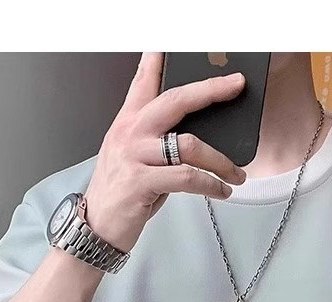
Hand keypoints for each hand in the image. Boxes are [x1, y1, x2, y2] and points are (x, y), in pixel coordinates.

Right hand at [84, 52, 247, 254]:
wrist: (96, 227)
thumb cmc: (119, 196)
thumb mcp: (133, 160)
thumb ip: (157, 144)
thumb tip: (194, 141)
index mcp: (127, 124)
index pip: (144, 81)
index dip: (159, 59)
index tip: (174, 43)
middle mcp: (130, 134)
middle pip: (175, 100)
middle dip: (210, 90)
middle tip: (235, 86)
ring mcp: (135, 156)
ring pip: (189, 145)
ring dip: (220, 160)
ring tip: (236, 173)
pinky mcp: (141, 182)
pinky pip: (187, 177)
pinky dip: (211, 184)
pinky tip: (222, 190)